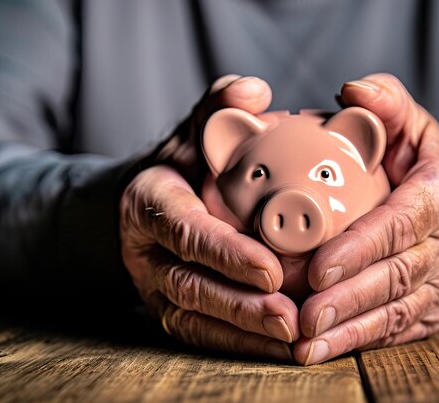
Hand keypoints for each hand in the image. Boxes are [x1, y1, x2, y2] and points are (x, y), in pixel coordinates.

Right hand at [120, 76, 298, 360]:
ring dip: (243, 334)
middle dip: (239, 306)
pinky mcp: (170, 309)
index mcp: (150, 202)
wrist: (145, 203)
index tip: (271, 271)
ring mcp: (154, 286)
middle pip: (190, 285)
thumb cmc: (180, 164)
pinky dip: (239, 345)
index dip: (225, 254)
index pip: (186, 231)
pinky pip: (201, 335)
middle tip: (290, 316)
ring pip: (195, 318)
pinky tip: (279, 348)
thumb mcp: (194, 129)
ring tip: (292, 340)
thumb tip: (256, 91)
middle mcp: (146, 251)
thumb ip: (220, 107)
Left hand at [295, 73, 438, 364]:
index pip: (401, 223)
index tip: (320, 268)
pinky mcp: (433, 310)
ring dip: (350, 329)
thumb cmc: (429, 166)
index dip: (362, 248)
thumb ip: (387, 105)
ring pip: (396, 309)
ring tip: (306, 343)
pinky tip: (322, 351)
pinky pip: (396, 329)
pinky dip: (359, 342)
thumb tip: (350, 90)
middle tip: (304, 315)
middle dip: (348, 298)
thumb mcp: (414, 126)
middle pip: (396, 274)